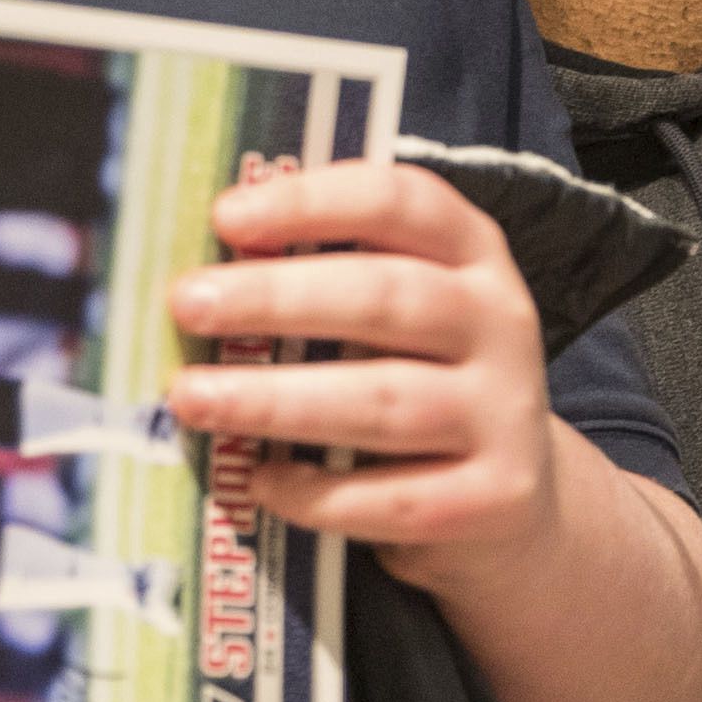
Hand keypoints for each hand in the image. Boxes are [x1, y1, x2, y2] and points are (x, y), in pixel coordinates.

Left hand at [164, 158, 564, 595]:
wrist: (513, 493)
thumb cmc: (420, 378)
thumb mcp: (400, 312)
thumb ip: (327, 280)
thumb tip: (201, 276)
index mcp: (473, 253)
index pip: (399, 203)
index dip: (312, 202)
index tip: (225, 218)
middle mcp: (501, 322)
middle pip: (385, 297)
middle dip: (275, 298)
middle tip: (187, 305)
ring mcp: (506, 414)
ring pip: (385, 401)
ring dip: (277, 400)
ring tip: (193, 399)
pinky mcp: (498, 498)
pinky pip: (397, 499)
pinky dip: (320, 493)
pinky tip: (261, 481)